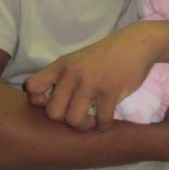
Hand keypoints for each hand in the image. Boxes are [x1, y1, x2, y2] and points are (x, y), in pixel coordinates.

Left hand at [24, 24, 157, 131]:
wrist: (136, 43)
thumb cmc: (106, 53)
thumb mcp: (79, 58)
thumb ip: (63, 76)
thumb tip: (47, 103)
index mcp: (62, 65)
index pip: (32, 87)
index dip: (38, 101)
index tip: (53, 103)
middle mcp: (72, 74)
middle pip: (53, 112)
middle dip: (64, 120)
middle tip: (77, 116)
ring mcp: (91, 83)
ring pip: (73, 120)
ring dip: (83, 126)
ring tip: (91, 120)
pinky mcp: (110, 92)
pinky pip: (100, 121)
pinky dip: (103, 125)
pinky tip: (106, 120)